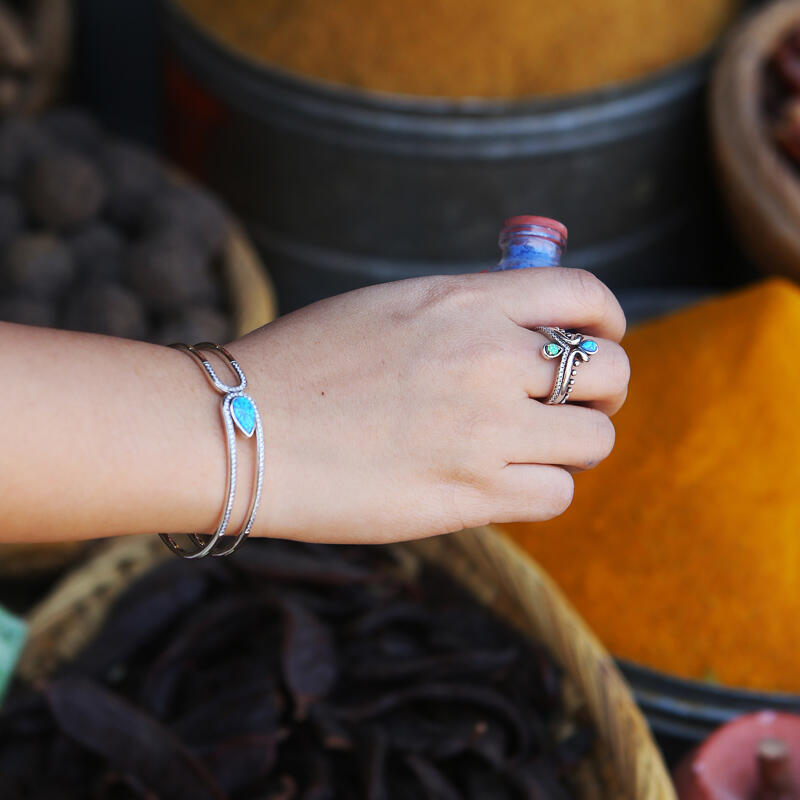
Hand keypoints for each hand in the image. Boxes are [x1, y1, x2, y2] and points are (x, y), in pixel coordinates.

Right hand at [228, 268, 628, 543]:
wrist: (241, 429)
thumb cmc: (303, 364)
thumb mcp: (389, 307)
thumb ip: (464, 312)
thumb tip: (526, 331)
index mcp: (465, 300)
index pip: (585, 295)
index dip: (607, 320)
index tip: (598, 340)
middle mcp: (487, 358)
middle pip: (610, 371)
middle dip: (604, 391)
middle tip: (574, 407)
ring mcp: (483, 429)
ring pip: (593, 440)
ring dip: (571, 446)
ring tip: (529, 450)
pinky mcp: (468, 495)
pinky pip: (555, 495)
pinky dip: (541, 489)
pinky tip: (500, 482)